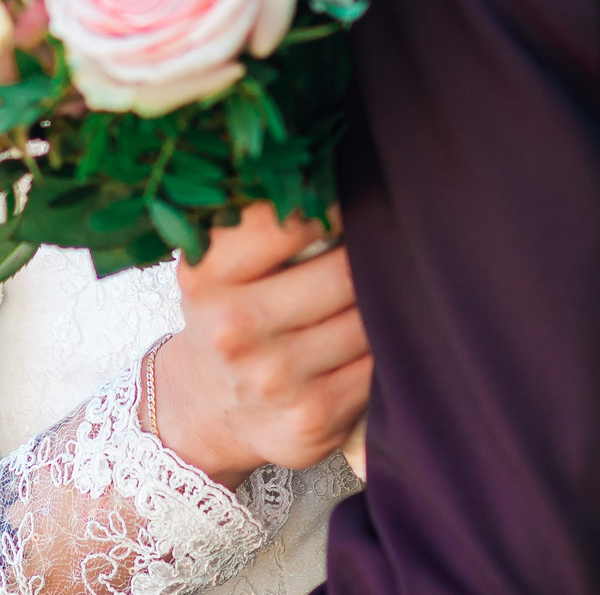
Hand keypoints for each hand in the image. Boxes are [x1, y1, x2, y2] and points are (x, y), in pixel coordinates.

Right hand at [150, 203, 371, 489]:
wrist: (207, 406)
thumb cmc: (227, 313)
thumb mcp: (217, 264)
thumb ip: (262, 225)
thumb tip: (337, 180)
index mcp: (206, 277)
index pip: (285, 220)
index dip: (332, 206)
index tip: (351, 201)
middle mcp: (234, 330)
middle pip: (343, 273)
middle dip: (374, 255)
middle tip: (392, 242)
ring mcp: (274, 379)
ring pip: (367, 320)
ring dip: (388, 301)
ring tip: (392, 286)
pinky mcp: (312, 419)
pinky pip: (376, 367)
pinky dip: (387, 346)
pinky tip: (382, 334)